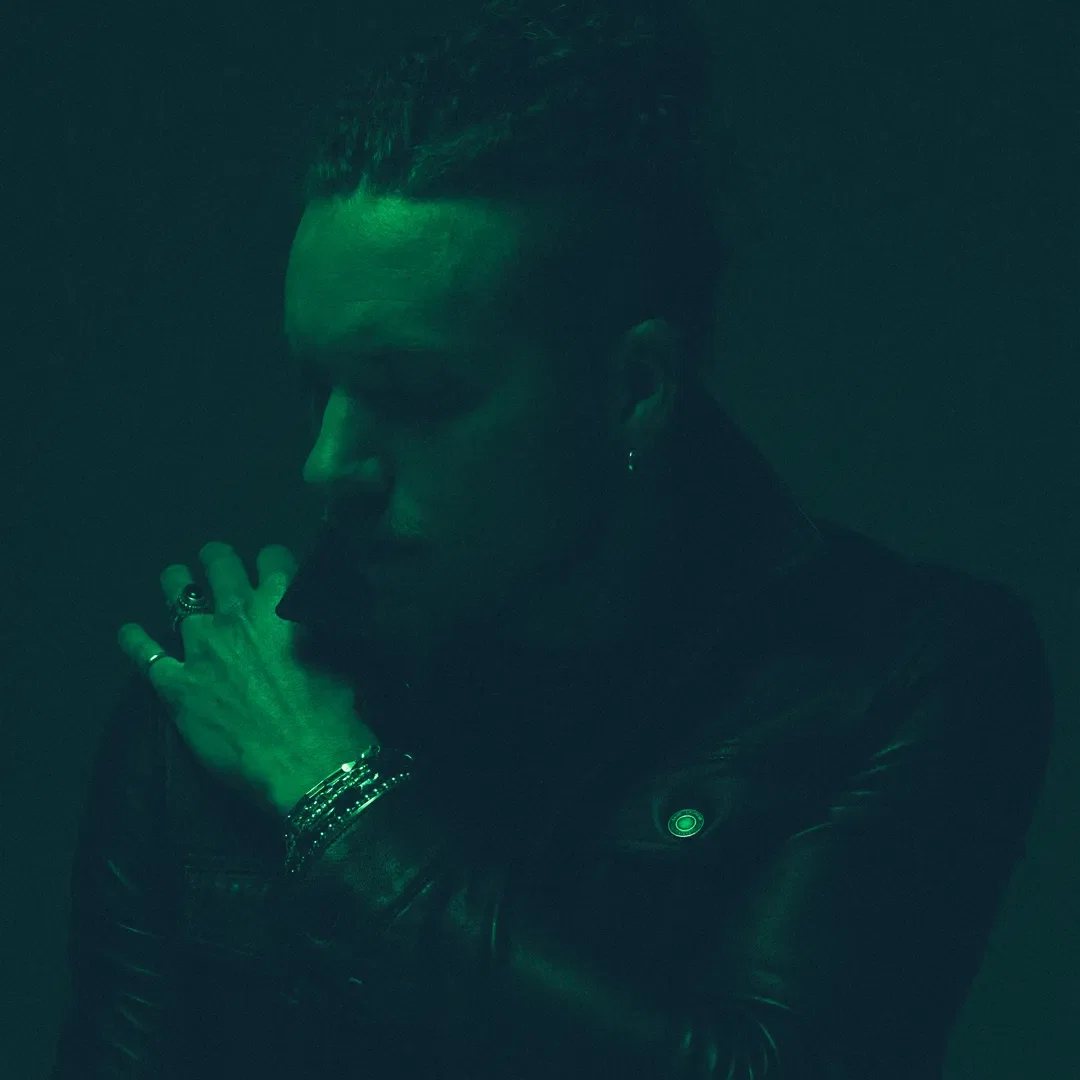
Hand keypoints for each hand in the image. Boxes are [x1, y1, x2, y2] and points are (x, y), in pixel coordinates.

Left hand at [118, 540, 379, 816]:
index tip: (271, 569)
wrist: (305, 762)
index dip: (271, 560)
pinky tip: (128, 632)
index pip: (272, 557)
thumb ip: (323, 626)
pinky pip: (145, 655)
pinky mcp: (177, 685)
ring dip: (176, 582)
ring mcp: (202, 647)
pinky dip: (134, 640)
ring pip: (177, 596)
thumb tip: (320, 617)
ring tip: (175, 577)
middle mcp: (238, 614)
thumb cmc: (336, 711)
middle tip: (218, 562)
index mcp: (283, 601)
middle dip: (219, 559)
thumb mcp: (344, 653)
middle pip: (220, 564)